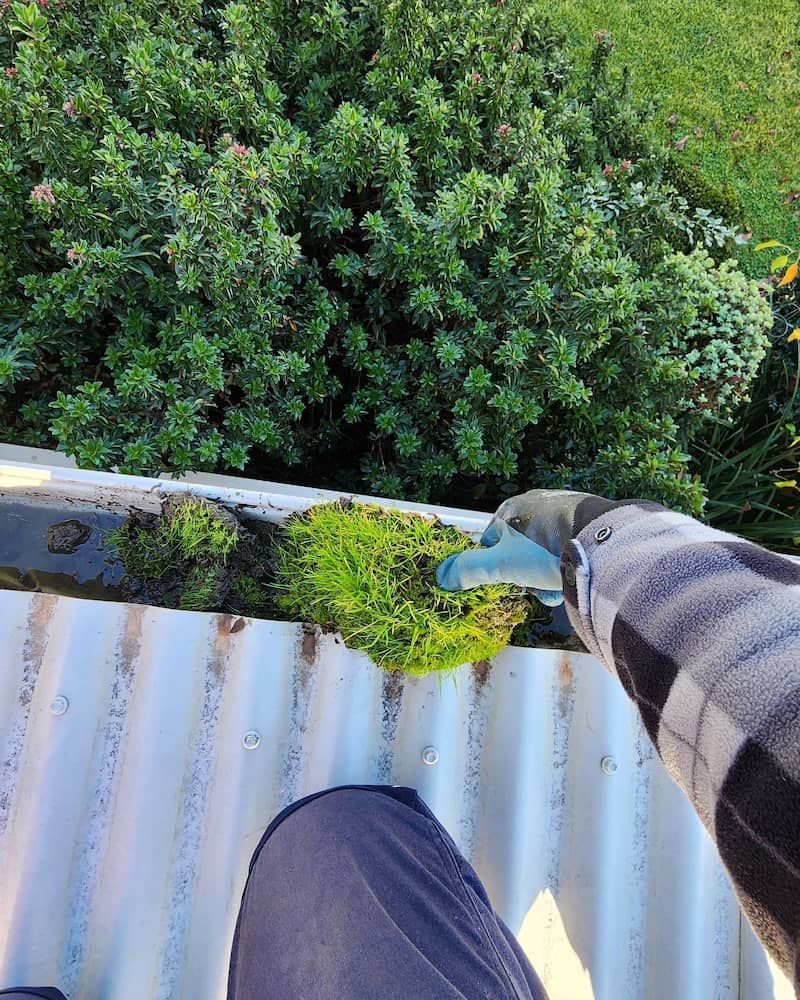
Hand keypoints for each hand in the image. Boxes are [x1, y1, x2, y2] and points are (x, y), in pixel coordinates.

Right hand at [436, 489, 602, 604]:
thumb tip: (441, 576)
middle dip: (526, 575)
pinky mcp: (586, 516)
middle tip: (538, 589)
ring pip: (544, 550)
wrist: (601, 540)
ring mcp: (562, 507)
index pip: (491, 544)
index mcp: (509, 509)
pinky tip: (575, 575)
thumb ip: (471, 569)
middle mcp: (533, 503)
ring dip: (547, 573)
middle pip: (519, 549)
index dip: (497, 568)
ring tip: (559, 585)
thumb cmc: (545, 549)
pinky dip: (567, 562)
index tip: (510, 585)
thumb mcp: (502, 564)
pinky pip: (567, 544)